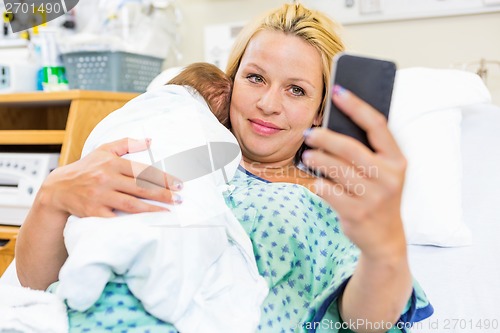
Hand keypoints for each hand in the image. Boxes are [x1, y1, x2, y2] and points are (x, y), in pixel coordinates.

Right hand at [39, 138, 182, 217]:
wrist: (59, 188)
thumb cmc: (86, 168)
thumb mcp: (104, 150)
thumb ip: (126, 143)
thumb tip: (149, 140)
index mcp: (112, 163)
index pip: (143, 170)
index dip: (163, 178)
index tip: (179, 184)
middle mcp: (106, 178)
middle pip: (140, 188)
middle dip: (163, 194)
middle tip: (179, 199)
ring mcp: (99, 196)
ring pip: (131, 204)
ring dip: (152, 209)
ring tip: (168, 211)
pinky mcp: (94, 212)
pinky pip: (116, 218)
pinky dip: (131, 222)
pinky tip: (146, 223)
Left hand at [302, 87, 406, 259]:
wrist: (385, 237)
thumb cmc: (379, 196)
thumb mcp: (384, 173)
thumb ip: (368, 152)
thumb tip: (334, 126)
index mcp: (397, 161)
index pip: (376, 125)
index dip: (355, 105)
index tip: (337, 91)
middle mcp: (389, 177)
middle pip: (349, 147)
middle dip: (325, 137)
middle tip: (309, 133)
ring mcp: (373, 196)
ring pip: (335, 168)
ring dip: (316, 159)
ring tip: (308, 155)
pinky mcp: (356, 212)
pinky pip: (327, 190)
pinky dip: (318, 183)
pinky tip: (316, 181)